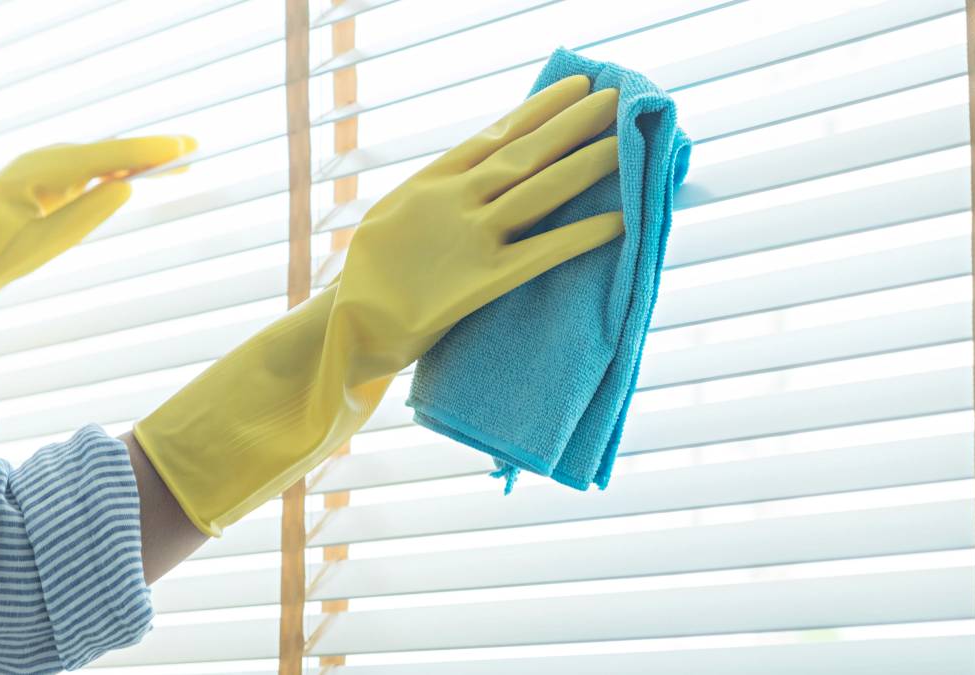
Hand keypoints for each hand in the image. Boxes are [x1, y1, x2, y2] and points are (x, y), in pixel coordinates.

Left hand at [0, 135, 195, 314]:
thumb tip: (127, 186)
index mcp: (33, 172)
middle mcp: (41, 160)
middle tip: (193, 145)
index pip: (99, 157)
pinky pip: (95, 167)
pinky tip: (147, 170)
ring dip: (141, 158)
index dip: (142, 150)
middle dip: (150, 149)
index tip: (177, 146)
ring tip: (182, 159)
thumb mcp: (46, 243)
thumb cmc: (0, 255)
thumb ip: (86, 214)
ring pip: (103, 157)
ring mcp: (46, 166)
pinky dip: (124, 168)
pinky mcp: (53, 178)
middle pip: (106, 151)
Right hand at [339, 74, 622, 374]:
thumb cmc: (374, 272)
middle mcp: (454, 200)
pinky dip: (581, 235)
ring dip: (585, 165)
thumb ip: (439, 191)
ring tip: (624, 143)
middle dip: (572, 124)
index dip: (539, 110)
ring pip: (539, 190)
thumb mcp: (396, 213)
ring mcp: (470, 238)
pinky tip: (618, 221)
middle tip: (615, 99)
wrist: (349, 325)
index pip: (496, 135)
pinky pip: (543, 253)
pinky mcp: (483, 281)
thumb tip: (478, 169)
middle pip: (525, 152)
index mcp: (432, 180)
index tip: (575, 87)